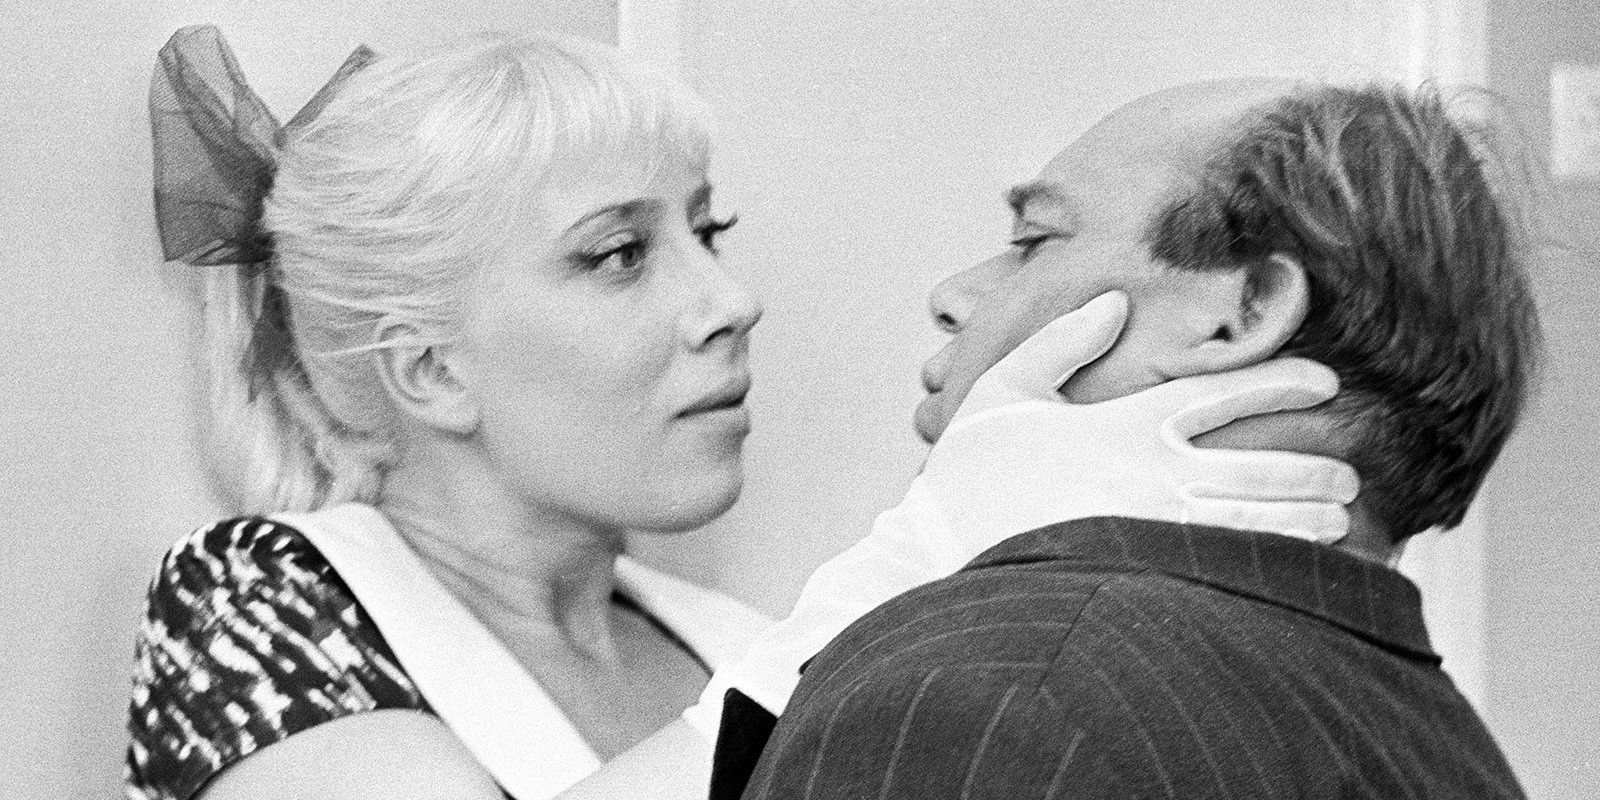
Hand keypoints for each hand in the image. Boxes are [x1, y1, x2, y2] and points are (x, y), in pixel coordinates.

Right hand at [680, 291, 1359, 733]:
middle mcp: (1151, 477)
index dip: (1281, 383)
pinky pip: (1222, 566)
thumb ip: (1061, 341)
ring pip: (1251, 521)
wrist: (940, 549)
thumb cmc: (970, 472)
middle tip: (1351, 475)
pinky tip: (1292, 568)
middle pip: (1257, 467)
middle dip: (1313, 470)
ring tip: (1340, 519)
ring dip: (1303, 519)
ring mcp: (1151, 530)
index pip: (1220, 395)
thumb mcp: (1004, 389)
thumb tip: (1116, 301)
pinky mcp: (1140, 574)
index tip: (1328, 381)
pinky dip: (1266, 563)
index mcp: (1124, 426)